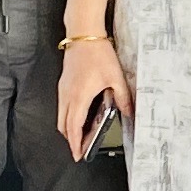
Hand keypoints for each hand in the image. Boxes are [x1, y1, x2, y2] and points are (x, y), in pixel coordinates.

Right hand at [55, 37, 130, 158]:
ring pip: (61, 116)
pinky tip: (80, 116)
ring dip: (69, 128)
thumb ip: (123, 98)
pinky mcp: (63, 84)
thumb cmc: (97, 53)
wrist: (83, 35)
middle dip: (71, 140)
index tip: (78, 155)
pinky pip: (62, 106)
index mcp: (79, 97)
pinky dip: (68, 116)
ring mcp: (63, 90)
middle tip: (81, 149)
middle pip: (63, 125)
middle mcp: (67, 95)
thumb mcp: (116, 77)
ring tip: (82, 136)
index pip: (74, 127)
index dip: (76, 144)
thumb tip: (129, 112)